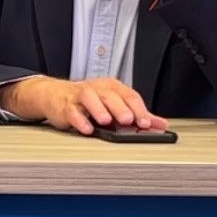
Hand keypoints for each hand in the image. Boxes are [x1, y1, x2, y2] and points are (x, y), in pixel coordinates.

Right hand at [2, 75, 168, 134]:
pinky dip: (79, 120)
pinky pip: (72, 111)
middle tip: (129, 120)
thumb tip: (161, 125)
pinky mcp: (65, 106)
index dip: (138, 109)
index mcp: (112, 88)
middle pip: (111, 96)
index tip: (146, 122)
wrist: (55, 95)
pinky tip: (86, 128)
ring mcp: (80, 97)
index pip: (129, 95)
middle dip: (120, 108)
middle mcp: (97, 89)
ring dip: (99, 110)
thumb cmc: (88, 101)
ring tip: (106, 121)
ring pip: (90, 99)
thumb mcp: (115, 104)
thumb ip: (138, 114)